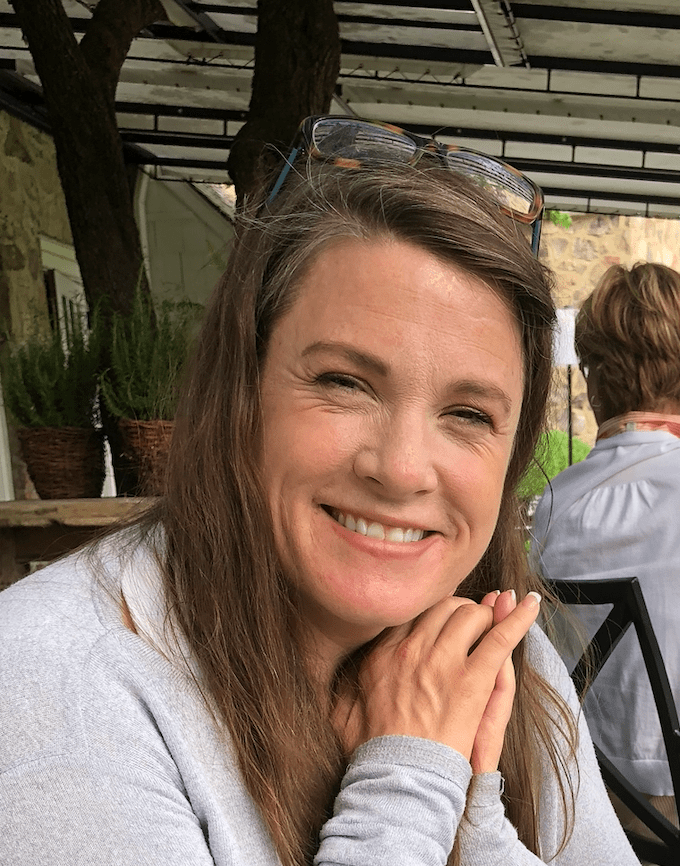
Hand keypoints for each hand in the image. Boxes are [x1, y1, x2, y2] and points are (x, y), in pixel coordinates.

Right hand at [332, 590, 539, 766]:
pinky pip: (500, 638)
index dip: (430, 609)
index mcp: (382, 654)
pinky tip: (530, 603)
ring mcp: (443, 662)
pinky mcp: (473, 680)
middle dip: (459, 608)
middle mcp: (410, 649)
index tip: (439, 613)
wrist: (398, 780)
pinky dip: (518, 619)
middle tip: (470, 617)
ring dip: (484, 615)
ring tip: (493, 619)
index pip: (411, 613)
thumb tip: (334, 675)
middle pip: (442, 608)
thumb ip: (342, 689)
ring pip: (470, 616)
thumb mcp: (343, 714)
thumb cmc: (372, 753)